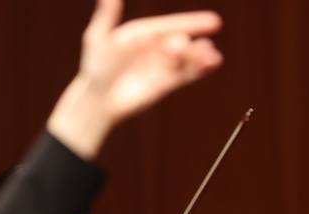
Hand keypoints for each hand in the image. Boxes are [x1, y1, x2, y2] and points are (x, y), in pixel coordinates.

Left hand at [47, 0, 222, 158]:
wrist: (97, 100)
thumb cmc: (95, 68)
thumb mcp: (99, 38)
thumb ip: (107, 17)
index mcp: (143, 33)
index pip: (170, 25)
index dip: (192, 22)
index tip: (212, 21)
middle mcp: (155, 47)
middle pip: (181, 42)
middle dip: (193, 46)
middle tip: (203, 47)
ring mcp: (162, 65)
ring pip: (187, 59)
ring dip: (200, 57)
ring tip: (212, 57)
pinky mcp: (165, 84)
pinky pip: (185, 75)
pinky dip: (199, 70)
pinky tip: (211, 65)